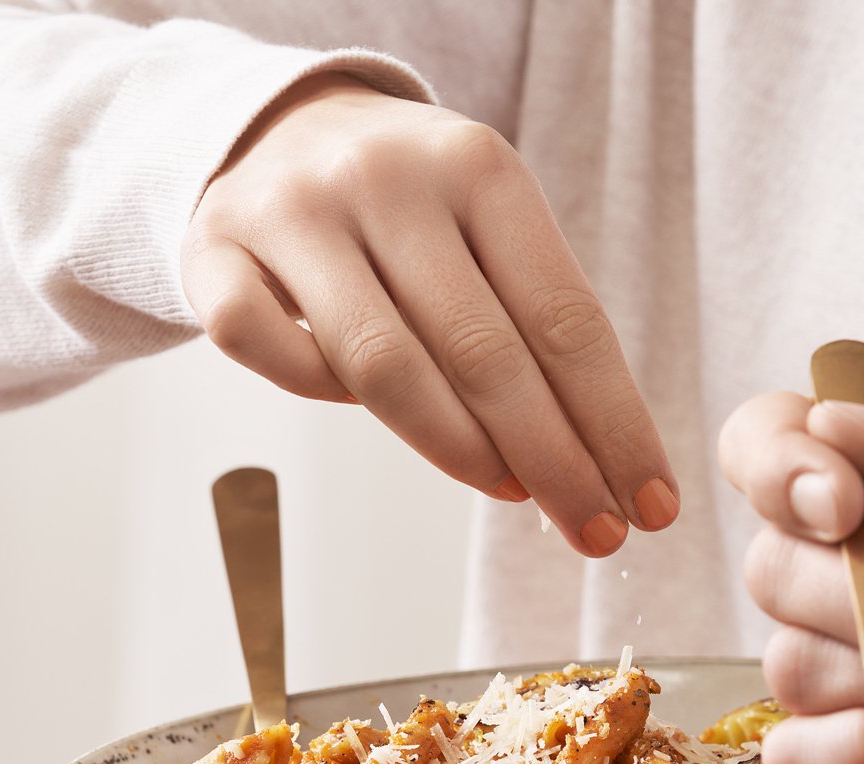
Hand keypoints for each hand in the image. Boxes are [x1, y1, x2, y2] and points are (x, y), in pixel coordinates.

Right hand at [183, 74, 677, 555]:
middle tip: (597, 531)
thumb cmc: (407, 207)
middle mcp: (385, 180)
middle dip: (554, 461)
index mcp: (477, 167)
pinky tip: (370, 411)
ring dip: (460, 451)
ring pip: (383, 368)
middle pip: (484, 354)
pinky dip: (325, 397)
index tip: (650, 501)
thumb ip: (531, 321)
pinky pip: (274, 357)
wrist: (270, 131)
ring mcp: (293, 215)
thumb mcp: (485, 222)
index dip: (613, 423)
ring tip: (513, 492)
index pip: (563, 319)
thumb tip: (599, 463)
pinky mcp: (212, 254)